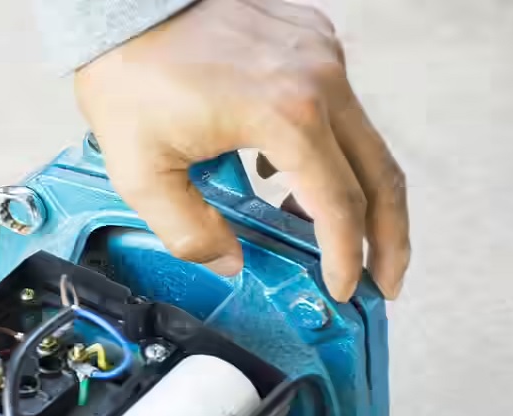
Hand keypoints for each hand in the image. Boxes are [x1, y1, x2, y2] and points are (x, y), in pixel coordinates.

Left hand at [74, 0, 409, 300]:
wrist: (124, 6)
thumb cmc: (130, 74)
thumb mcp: (141, 171)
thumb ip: (187, 230)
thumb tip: (230, 261)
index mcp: (286, 114)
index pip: (339, 205)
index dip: (346, 257)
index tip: (344, 290)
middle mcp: (319, 79)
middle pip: (380, 173)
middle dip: (388, 237)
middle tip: (386, 282)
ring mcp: (320, 54)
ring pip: (366, 140)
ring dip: (361, 196)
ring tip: (339, 240)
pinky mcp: (312, 40)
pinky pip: (339, 107)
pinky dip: (331, 151)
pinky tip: (295, 181)